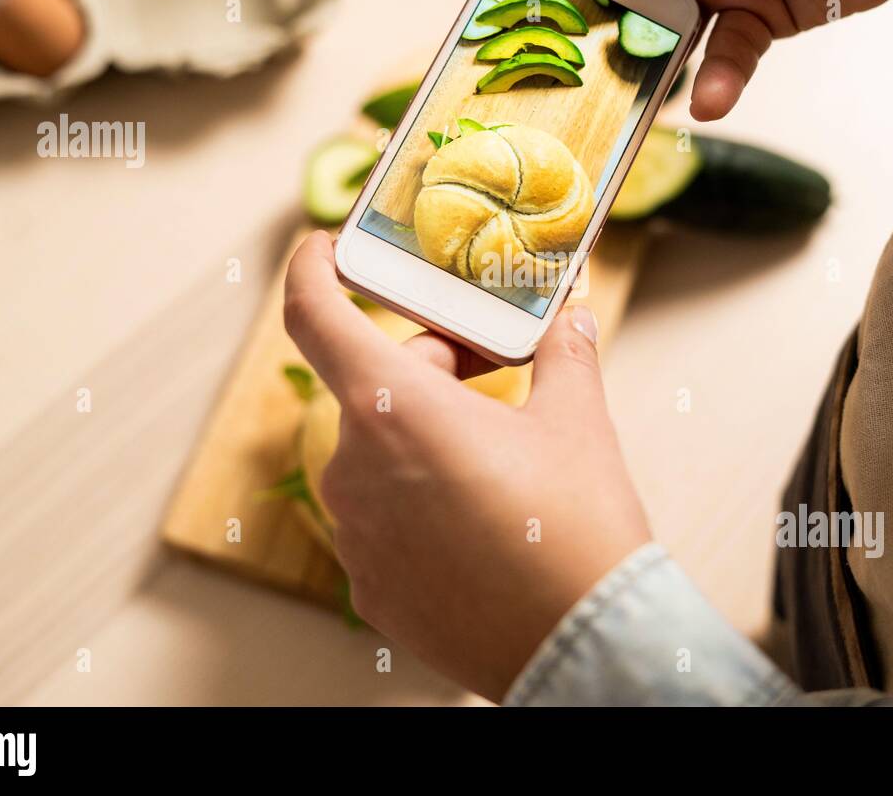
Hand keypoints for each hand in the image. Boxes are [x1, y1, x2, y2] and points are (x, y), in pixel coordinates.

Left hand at [283, 232, 651, 701]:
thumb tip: (569, 319)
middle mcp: (355, 468)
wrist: (582, 644)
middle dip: (427, 368)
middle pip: (372, 385)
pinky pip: (382, 517)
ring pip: (377, 452)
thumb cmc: (576, 528)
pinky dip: (418, 501)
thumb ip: (563, 354)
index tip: (323, 249)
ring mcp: (355, 533)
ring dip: (422, 438)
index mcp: (396, 407)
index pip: (314, 315)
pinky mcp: (368, 585)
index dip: (310, 270)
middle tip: (492, 376)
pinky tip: (477, 520)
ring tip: (495, 460)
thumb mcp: (576, 421)